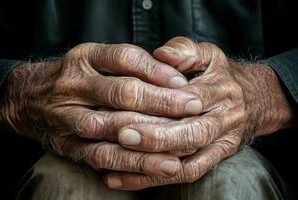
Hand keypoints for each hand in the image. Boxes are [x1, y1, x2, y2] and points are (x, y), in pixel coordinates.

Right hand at [0, 43, 204, 176]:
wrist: (30, 98)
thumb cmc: (77, 76)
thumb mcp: (98, 59)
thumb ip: (131, 64)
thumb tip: (173, 74)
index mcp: (85, 58)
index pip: (124, 58)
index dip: (156, 70)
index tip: (184, 82)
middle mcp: (74, 85)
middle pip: (122, 93)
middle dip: (162, 102)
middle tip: (193, 108)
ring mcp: (67, 117)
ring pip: (113, 129)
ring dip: (150, 139)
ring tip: (183, 144)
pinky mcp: (67, 145)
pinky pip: (102, 157)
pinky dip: (132, 164)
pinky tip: (160, 167)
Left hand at [105, 37, 294, 189]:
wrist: (254, 98)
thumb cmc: (220, 74)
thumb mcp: (207, 54)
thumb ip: (184, 50)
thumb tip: (160, 54)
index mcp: (219, 89)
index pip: (189, 98)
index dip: (161, 102)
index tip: (128, 103)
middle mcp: (224, 118)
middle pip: (191, 134)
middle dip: (156, 137)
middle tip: (122, 135)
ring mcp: (222, 142)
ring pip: (188, 160)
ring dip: (152, 165)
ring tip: (116, 163)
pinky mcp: (217, 157)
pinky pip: (190, 173)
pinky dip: (157, 180)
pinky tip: (127, 178)